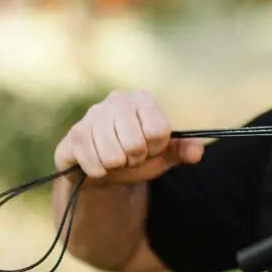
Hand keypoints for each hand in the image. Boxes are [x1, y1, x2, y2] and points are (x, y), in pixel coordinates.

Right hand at [53, 90, 202, 183]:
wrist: (103, 168)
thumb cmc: (137, 155)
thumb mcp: (163, 154)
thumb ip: (183, 151)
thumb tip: (197, 151)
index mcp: (143, 99)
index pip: (158, 131)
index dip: (155, 148)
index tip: (149, 147)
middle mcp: (117, 100)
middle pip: (134, 145)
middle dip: (135, 159)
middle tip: (130, 155)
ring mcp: (92, 115)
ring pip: (112, 157)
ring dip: (116, 166)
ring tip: (115, 159)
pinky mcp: (74, 135)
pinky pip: (93, 164)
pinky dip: (99, 172)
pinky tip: (97, 163)